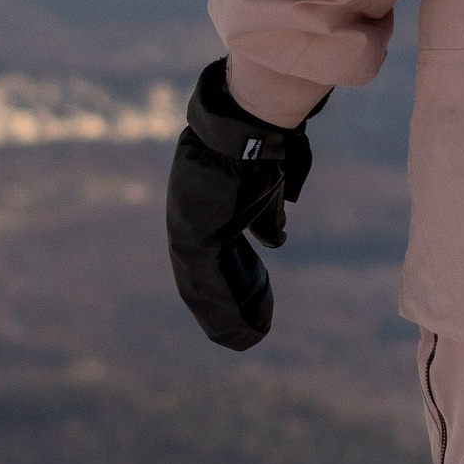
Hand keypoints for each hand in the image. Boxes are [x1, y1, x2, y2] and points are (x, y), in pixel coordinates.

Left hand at [165, 62, 318, 351]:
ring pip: (203, 287)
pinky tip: (244, 330)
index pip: (216, 253)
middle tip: (251, 330)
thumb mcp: (267, 187)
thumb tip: (276, 239)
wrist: (249, 123)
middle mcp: (188, 219)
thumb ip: (265, 215)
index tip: (257, 298)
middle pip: (204, 276)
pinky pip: (209, 286)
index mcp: (204, 206)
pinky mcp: (195, 237)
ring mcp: (187, 229)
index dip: (237, 280)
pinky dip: (226, 311)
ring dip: (228, 315)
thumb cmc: (262, 145)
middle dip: (230, 305)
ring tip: (249, 339)